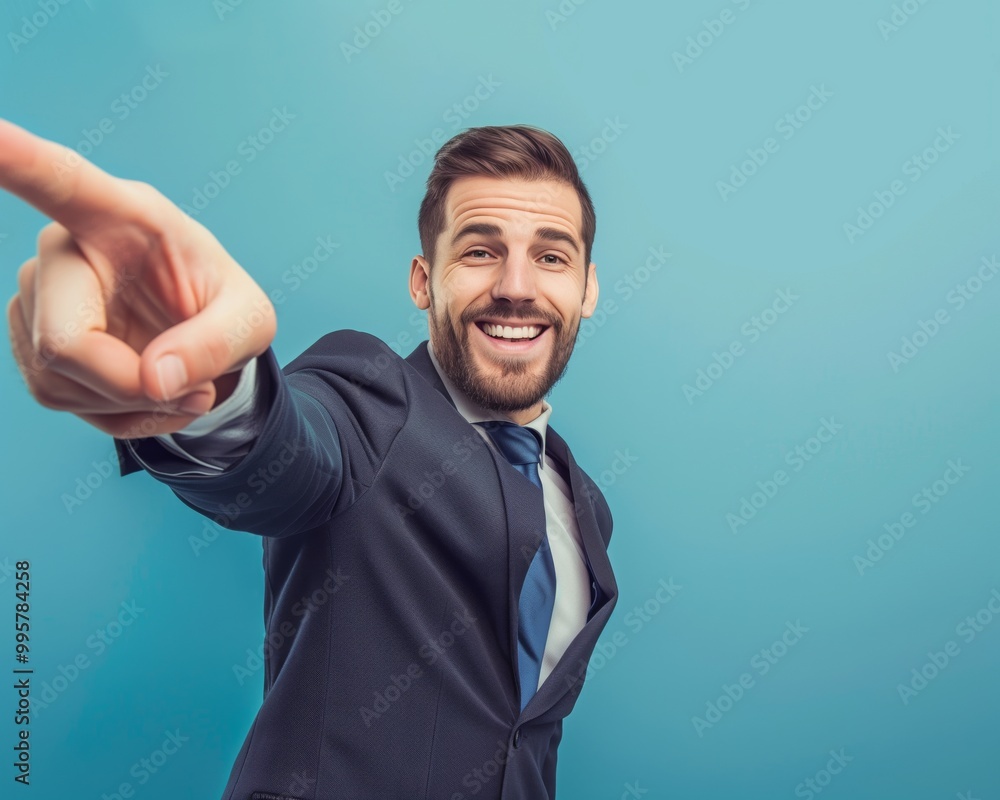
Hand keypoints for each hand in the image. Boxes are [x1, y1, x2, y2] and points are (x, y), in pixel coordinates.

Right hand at [1, 118, 275, 437]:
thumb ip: (216, 344)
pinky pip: (57, 397)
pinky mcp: (27, 336)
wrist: (201, 337)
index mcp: (124, 215)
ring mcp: (35, 292)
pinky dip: (115, 414)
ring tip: (178, 385)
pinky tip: (149, 394)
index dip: (14, 156)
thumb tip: (153, 379)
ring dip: (131, 404)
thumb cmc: (223, 310)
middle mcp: (63, 245)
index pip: (61, 180)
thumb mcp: (251, 323)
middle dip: (131, 387)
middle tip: (196, 394)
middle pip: (64, 341)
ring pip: (58, 379)